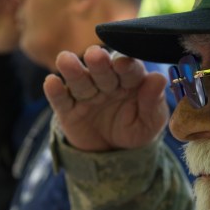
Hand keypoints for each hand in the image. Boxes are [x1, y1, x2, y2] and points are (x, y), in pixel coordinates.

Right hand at [44, 45, 169, 151]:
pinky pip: (61, 100)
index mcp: (130, 81)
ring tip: (64, 60)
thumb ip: (153, 101)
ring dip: (72, 70)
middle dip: (99, 63)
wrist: (114, 154)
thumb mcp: (151, 121)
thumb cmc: (136, 130)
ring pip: (79, 80)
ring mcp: (86, 95)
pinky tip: (51, 82)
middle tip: (95, 55)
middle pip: (102, 71)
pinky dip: (55, 91)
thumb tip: (158, 79)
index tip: (123, 64)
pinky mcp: (68, 110)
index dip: (126, 66)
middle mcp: (106, 83)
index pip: (129, 70)